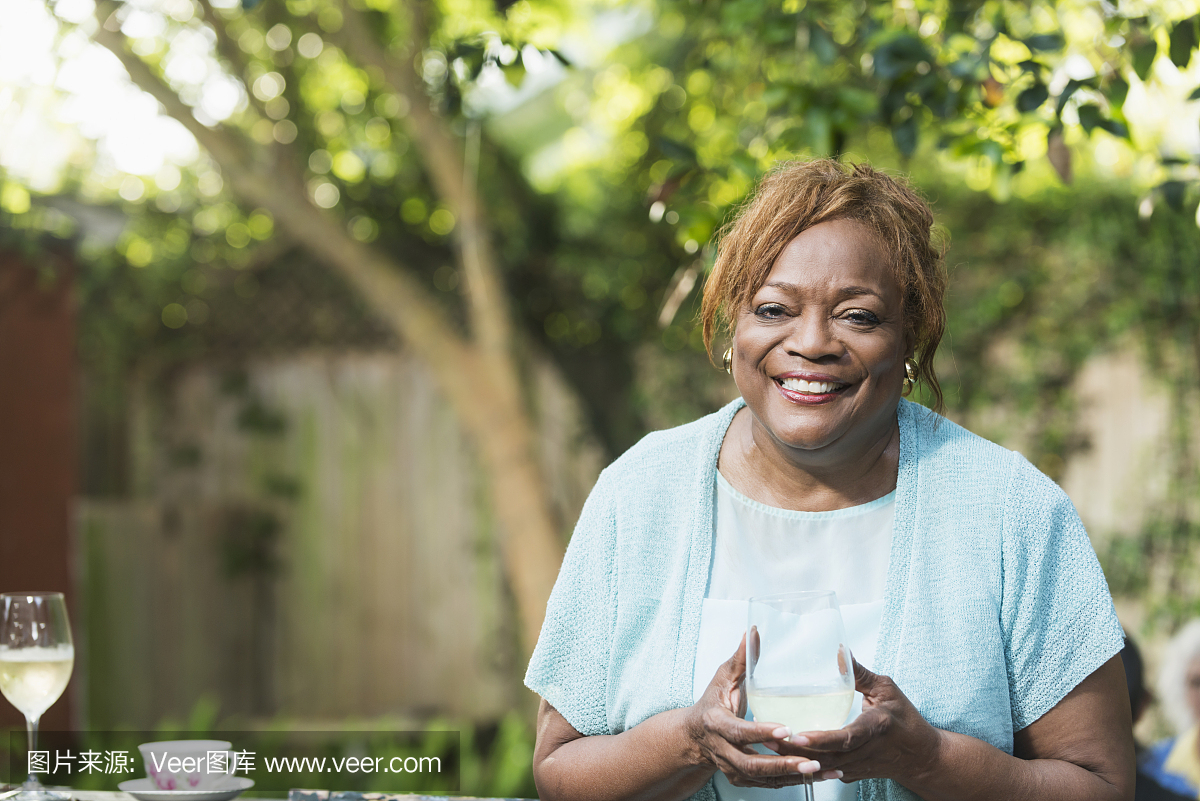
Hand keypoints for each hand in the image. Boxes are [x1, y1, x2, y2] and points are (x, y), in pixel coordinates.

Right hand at [683, 637, 836, 788]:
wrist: (693, 736)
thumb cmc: (712, 702)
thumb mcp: (722, 678)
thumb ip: (741, 658)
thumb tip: (754, 631)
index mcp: (716, 723)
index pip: (739, 732)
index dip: (761, 732)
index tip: (786, 728)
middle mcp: (722, 750)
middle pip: (753, 765)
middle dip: (784, 765)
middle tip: (812, 762)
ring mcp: (732, 768)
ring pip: (763, 779)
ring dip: (794, 778)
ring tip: (823, 771)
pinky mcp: (742, 779)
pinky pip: (769, 784)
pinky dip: (793, 782)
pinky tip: (817, 777)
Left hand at [777, 658, 942, 785]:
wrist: (921, 757)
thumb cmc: (905, 720)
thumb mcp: (887, 690)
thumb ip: (860, 674)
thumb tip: (840, 651)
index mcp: (875, 728)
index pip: (845, 738)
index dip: (821, 739)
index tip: (799, 736)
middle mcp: (864, 752)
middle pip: (826, 758)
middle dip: (796, 752)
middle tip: (769, 737)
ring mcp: (857, 767)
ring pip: (823, 769)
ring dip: (796, 760)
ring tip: (770, 745)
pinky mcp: (851, 774)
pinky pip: (826, 773)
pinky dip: (806, 767)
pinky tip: (786, 757)